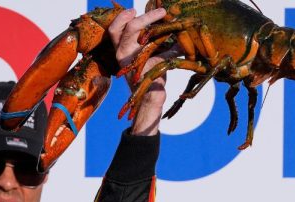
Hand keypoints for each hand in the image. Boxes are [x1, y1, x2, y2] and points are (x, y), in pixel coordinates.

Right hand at [108, 8, 168, 135]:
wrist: (151, 98)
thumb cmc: (151, 74)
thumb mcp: (151, 53)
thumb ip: (155, 39)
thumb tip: (171, 22)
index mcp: (120, 49)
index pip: (114, 29)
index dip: (121, 17)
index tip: (134, 10)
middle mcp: (122, 54)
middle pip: (126, 28)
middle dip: (145, 17)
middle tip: (161, 11)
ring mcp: (131, 62)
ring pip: (138, 37)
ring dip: (154, 25)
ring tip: (168, 19)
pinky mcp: (144, 69)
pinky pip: (160, 52)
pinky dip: (172, 47)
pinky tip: (180, 46)